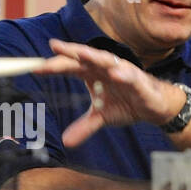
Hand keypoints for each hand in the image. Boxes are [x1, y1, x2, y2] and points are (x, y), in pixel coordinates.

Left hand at [35, 39, 182, 146]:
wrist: (154, 107)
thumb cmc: (127, 104)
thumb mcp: (102, 117)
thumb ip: (84, 126)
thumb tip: (65, 142)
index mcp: (92, 73)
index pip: (70, 67)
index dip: (54, 67)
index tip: (36, 68)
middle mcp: (104, 67)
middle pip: (84, 57)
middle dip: (70, 52)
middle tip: (54, 47)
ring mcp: (121, 71)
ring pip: (105, 60)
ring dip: (93, 56)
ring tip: (81, 53)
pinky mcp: (138, 80)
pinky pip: (129, 76)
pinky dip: (122, 74)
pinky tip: (114, 74)